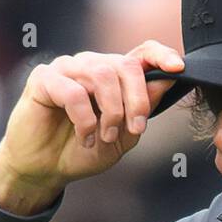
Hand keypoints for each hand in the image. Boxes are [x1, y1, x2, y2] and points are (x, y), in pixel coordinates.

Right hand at [0, 41, 184, 214]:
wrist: (46, 169)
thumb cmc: (83, 151)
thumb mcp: (124, 136)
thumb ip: (143, 109)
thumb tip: (165, 81)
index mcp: (113, 76)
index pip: (141, 52)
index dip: (161, 55)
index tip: (178, 68)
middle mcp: (91, 65)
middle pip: (126, 65)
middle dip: (137, 99)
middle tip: (136, 129)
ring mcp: (67, 68)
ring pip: (102, 74)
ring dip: (112, 111)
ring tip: (107, 136)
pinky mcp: (44, 79)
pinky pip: (73, 92)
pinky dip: (85, 119)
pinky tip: (84, 137)